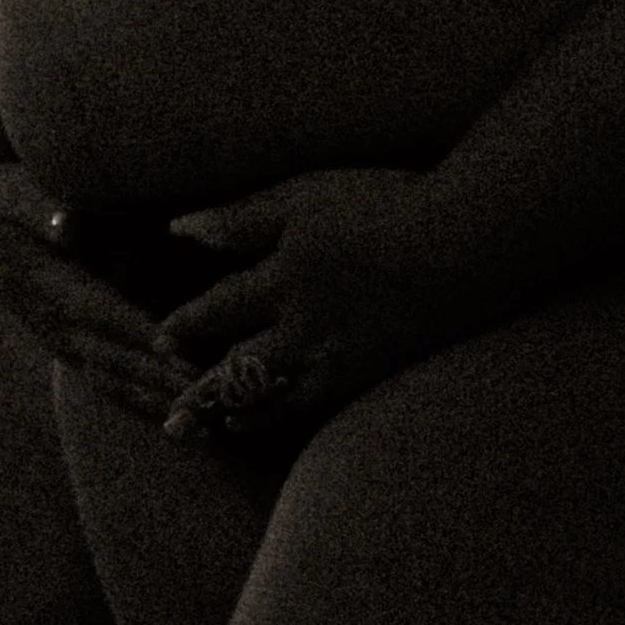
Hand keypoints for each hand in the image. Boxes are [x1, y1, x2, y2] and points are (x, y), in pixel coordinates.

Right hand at [0, 161, 197, 420]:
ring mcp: (65, 344)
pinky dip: (144, 407)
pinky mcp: (71, 350)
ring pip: (117, 386)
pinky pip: (109, 387)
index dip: (145, 337)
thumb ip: (44, 211)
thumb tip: (65, 227)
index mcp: (56, 288)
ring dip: (160, 406)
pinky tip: (178, 422)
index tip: (183, 356)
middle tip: (216, 402)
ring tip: (208, 431)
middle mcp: (60, 327)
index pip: (107, 316)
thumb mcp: (20, 195)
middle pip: (119, 362)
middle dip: (166, 384)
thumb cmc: (7, 201)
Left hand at [154, 166, 491, 439]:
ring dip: (237, 415)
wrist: (465, 245)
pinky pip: (314, 405)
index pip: (220, 310)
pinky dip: (283, 415)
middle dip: (200, 396)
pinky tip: (271, 418)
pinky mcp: (373, 374)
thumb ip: (241, 218)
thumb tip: (179, 230)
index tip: (159, 341)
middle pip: (238, 372)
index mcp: (284, 279)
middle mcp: (305, 330)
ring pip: (275, 399)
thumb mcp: (304, 197)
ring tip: (213, 428)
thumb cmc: (384, 207)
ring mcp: (340, 358)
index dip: (187, 327)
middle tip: (170, 422)